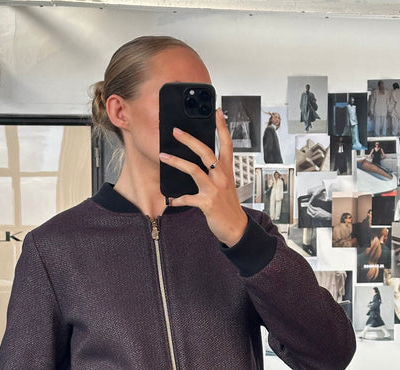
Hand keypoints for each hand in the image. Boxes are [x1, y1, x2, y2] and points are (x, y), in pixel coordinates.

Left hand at [159, 108, 247, 246]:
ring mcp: (214, 189)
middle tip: (176, 131)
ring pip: (193, 169)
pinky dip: (177, 199)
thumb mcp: (226, 185)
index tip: (217, 112)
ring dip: (176, 162)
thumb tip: (198, 163)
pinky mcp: (207, 203)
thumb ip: (215, 173)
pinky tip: (171, 200)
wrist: (236, 228)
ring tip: (163, 156)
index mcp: (227, 170)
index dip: (222, 127)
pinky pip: (187, 198)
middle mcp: (222, 176)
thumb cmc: (228, 206)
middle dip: (189, 140)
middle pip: (205, 151)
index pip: (226, 144)